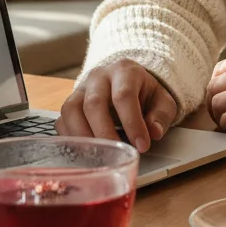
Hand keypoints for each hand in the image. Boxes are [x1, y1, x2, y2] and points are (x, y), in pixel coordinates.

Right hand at [56, 59, 177, 152]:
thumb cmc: (145, 94)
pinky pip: (63, 120)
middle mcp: (98, 76)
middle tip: (116, 154)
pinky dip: (70, 138)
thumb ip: (161, 115)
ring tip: (98, 155)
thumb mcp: (162, 101)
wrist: (127, 83)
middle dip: (105, 132)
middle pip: (94, 103)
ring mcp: (80, 89)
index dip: (132, 122)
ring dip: (83, 136)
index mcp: (124, 71)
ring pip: (72, 110)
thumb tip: (154, 132)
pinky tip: (84, 152)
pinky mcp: (70, 104)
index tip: (142, 145)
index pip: (124, 95)